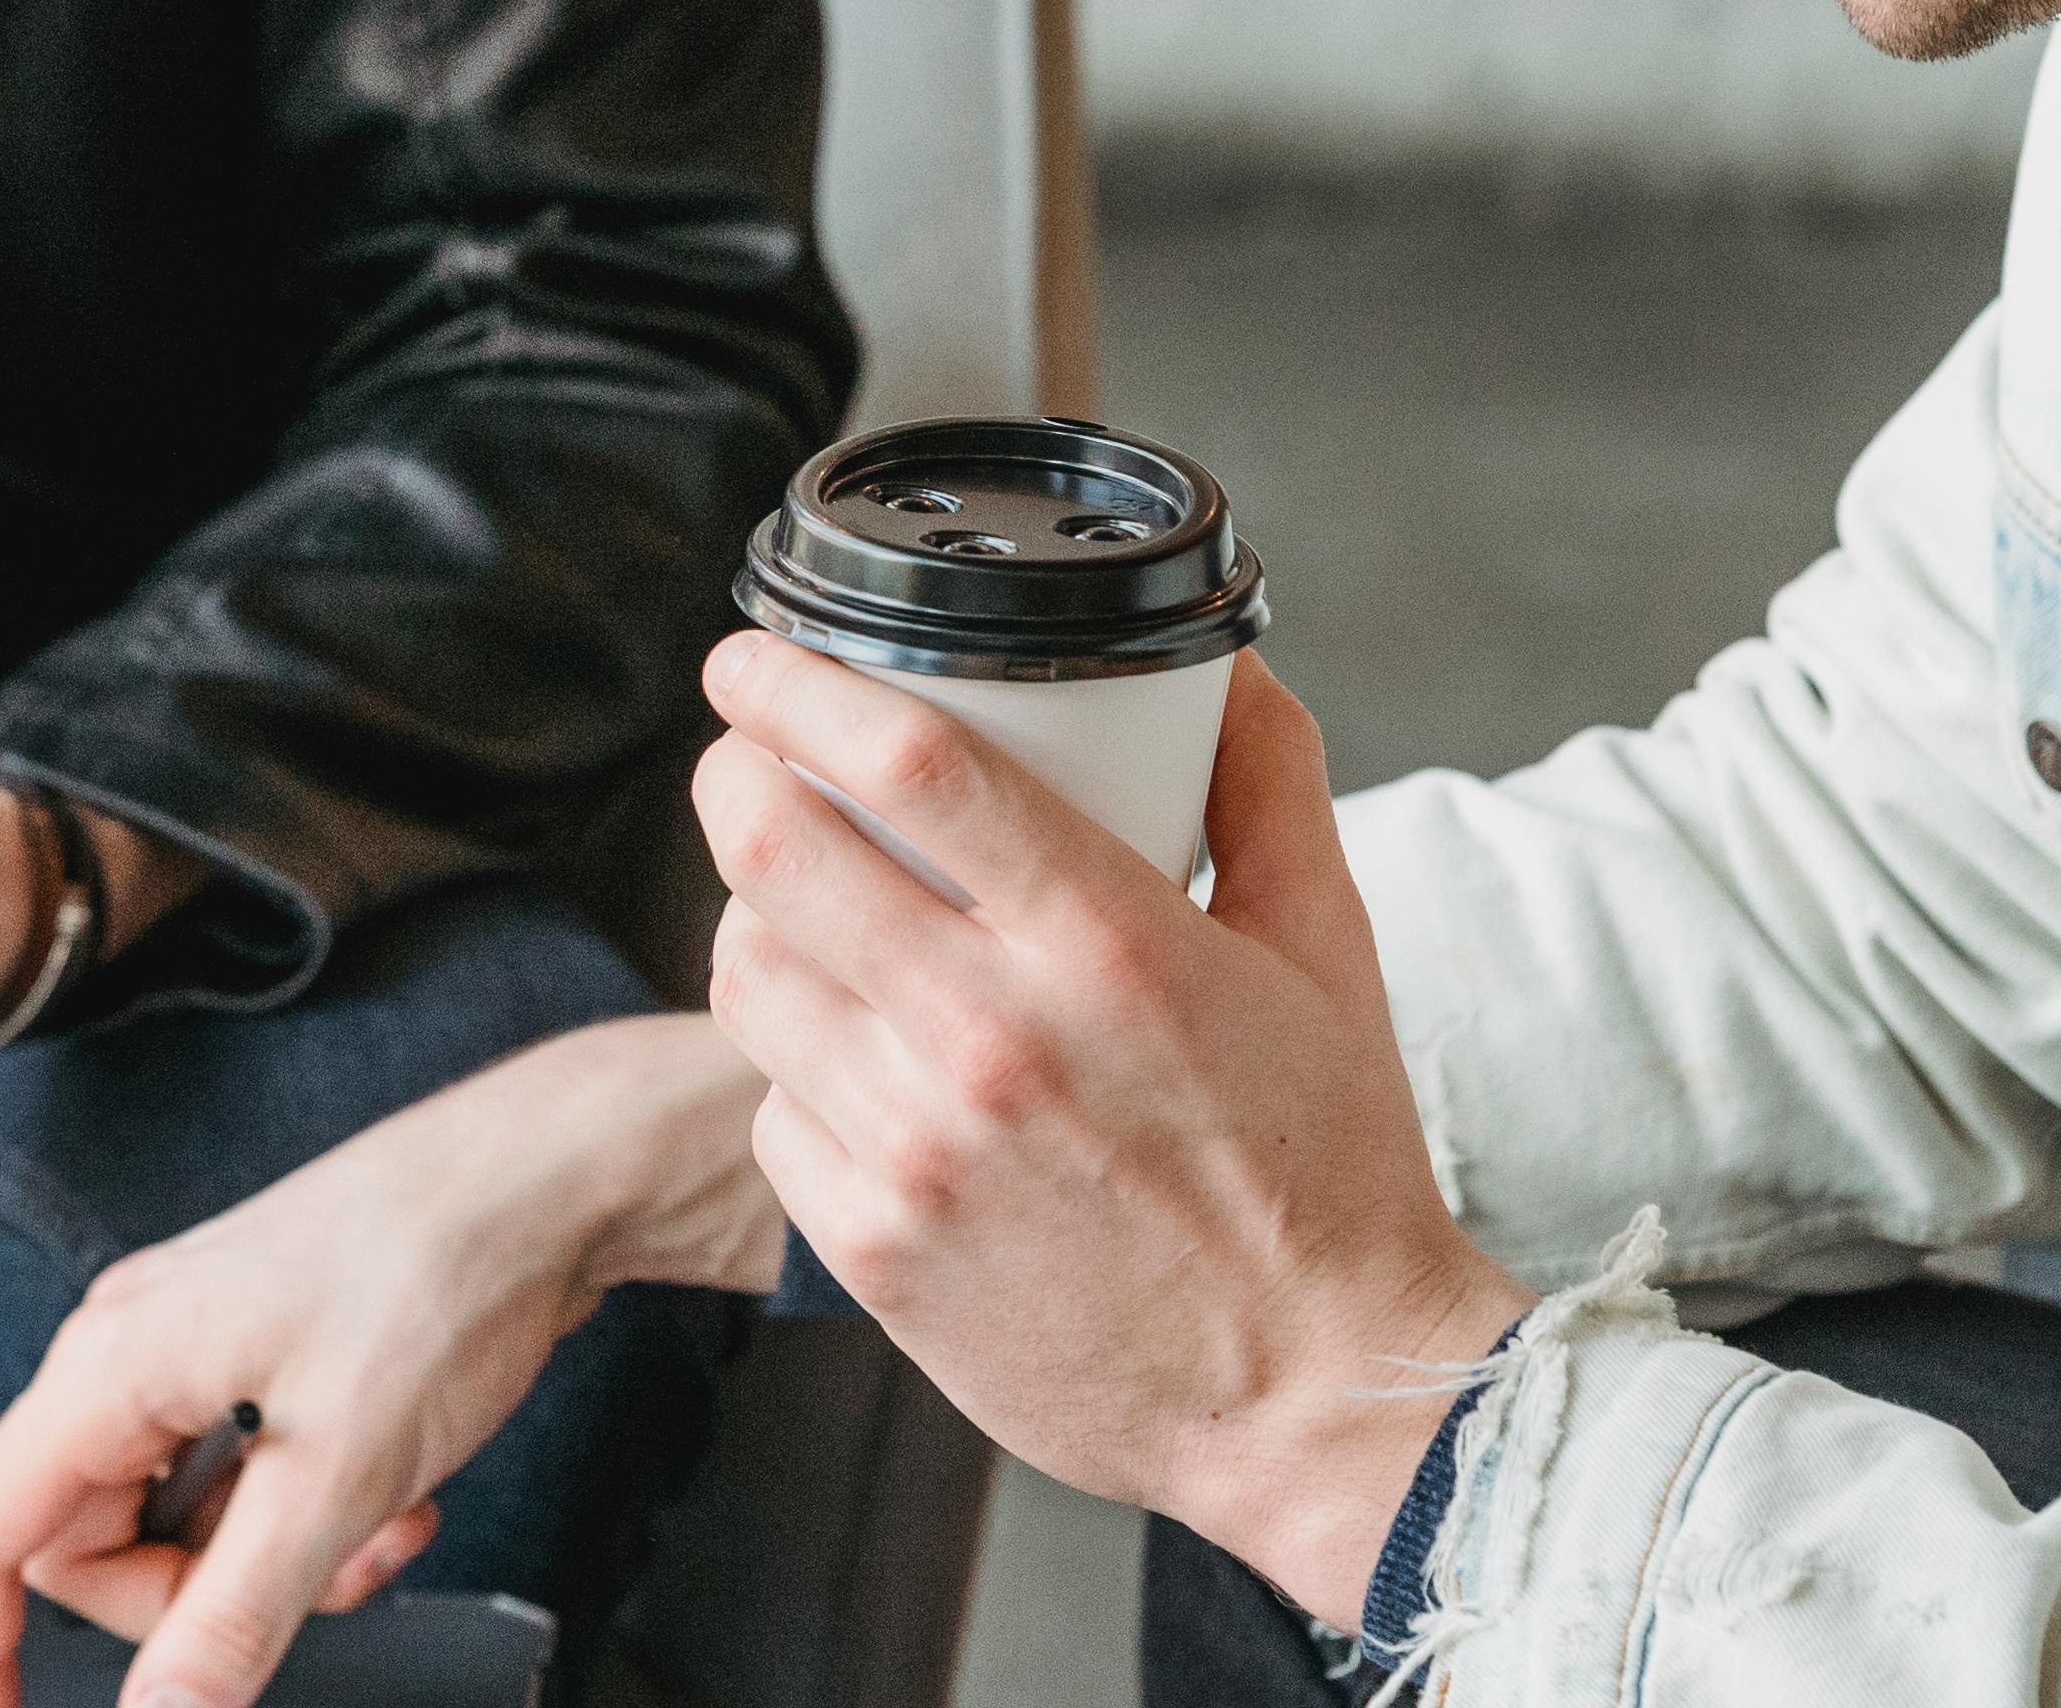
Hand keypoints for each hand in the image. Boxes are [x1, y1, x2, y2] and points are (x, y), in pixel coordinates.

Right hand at [0, 1015, 780, 1707]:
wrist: (545, 1179)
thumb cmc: (438, 1270)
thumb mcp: (333, 1481)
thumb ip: (228, 1618)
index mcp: (111, 1367)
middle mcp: (134, 1348)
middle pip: (89, 1546)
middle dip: (188, 1605)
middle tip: (292, 1600)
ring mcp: (198, 1346)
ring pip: (181, 1523)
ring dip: (270, 1565)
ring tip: (369, 1539)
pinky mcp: (263, 1353)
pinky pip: (244, 1482)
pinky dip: (311, 1516)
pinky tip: (393, 1500)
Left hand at [696, 642, 1524, 1617]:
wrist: (1319, 1402)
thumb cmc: (1326, 1172)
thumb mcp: (1327, 948)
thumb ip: (1270, 781)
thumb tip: (1227, 662)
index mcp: (1107, 946)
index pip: (906, 763)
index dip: (797, 687)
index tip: (756, 657)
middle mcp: (993, 1041)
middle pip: (772, 850)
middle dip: (733, 772)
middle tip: (745, 757)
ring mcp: (920, 1154)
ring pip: (749, 978)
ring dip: (754, 918)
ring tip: (799, 906)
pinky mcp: (878, 1251)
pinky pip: (775, 1112)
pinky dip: (797, 1067)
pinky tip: (857, 1059)